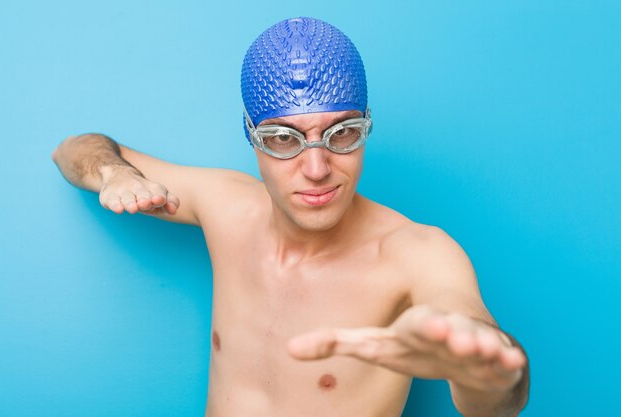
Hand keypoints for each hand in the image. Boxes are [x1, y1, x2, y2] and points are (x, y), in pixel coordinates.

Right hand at [99, 166, 179, 215]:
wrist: (118, 174)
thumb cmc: (144, 193)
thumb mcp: (158, 196)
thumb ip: (170, 202)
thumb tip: (174, 210)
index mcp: (153, 188)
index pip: (159, 191)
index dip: (160, 197)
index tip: (160, 200)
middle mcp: (138, 188)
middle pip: (143, 193)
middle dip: (145, 199)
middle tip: (146, 203)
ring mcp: (123, 192)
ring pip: (127, 198)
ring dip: (130, 203)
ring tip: (133, 209)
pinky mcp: (109, 196)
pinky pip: (112, 201)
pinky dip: (115, 205)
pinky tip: (118, 209)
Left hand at [287, 305, 526, 392]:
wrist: (462, 345)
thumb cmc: (414, 343)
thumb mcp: (375, 345)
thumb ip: (336, 343)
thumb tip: (289, 349)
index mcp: (417, 327)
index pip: (419, 324)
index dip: (423, 325)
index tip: (425, 324)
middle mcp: (446, 330)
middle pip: (450, 330)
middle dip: (454, 332)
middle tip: (456, 336)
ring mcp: (472, 343)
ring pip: (479, 342)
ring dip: (483, 346)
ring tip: (487, 350)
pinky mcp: (495, 358)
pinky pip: (503, 358)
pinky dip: (507, 359)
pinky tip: (512, 361)